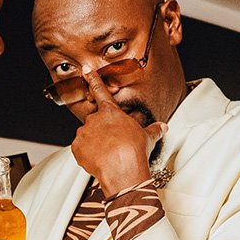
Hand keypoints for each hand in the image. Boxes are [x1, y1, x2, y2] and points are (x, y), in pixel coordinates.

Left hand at [70, 66, 165, 194]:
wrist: (122, 168)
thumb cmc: (134, 150)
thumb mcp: (147, 137)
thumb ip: (153, 130)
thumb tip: (162, 127)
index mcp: (111, 112)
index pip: (100, 91)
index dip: (92, 79)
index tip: (86, 70)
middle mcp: (95, 119)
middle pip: (96, 122)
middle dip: (102, 131)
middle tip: (113, 144)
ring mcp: (84, 133)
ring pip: (87, 136)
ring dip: (94, 143)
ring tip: (107, 155)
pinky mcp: (77, 147)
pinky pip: (80, 150)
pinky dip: (86, 155)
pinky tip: (98, 160)